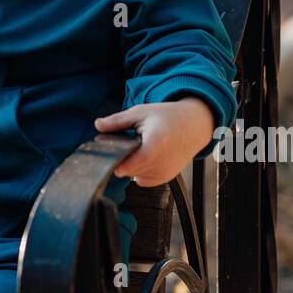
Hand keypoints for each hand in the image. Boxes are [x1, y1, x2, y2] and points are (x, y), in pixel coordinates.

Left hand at [93, 97, 215, 186]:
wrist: (194, 125)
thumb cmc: (168, 117)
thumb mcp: (140, 113)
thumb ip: (117, 121)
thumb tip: (98, 125)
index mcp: (154, 145)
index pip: (126, 165)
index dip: (114, 158)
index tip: (109, 149)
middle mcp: (161, 163)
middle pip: (127, 169)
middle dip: (122, 157)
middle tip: (128, 142)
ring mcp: (164, 173)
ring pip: (133, 175)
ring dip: (132, 164)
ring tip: (141, 147)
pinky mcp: (165, 178)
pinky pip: (142, 179)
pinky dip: (140, 169)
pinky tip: (147, 155)